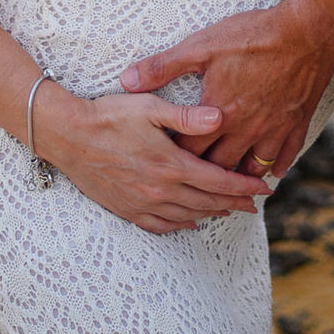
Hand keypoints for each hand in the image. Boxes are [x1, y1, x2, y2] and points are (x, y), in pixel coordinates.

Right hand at [35, 86, 271, 234]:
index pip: (219, 181)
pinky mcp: (127, 210)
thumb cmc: (110, 116)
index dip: (244, 186)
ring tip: (228, 210)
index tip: (264, 189)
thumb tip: (221, 118)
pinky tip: (189, 221)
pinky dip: (181, 225)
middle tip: (255, 204)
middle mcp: (161, 191)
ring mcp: (143, 204)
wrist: (69, 137)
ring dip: (212, 213)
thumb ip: (187, 116)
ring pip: (188, 216)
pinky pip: (161, 226)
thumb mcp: (151, 108)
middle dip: (235, 203)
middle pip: (208, 202)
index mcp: (172, 165)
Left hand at [119, 0, 333, 180]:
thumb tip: (128, 80)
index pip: (189, 151)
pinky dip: (276, 167)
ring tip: (229, 186)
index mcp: (217, 114)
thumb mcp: (201, 45)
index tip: (164, 163)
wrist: (305, 32)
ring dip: (239, 177)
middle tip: (192, 183)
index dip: (174, 158)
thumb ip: (163, 66)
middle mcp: (245, 129)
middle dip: (204, 177)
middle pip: (219, 166)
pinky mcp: (296, 123)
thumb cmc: (252, 36)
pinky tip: (272, 172)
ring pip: (252, 168)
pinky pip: (285, 156)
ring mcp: (273, 129)